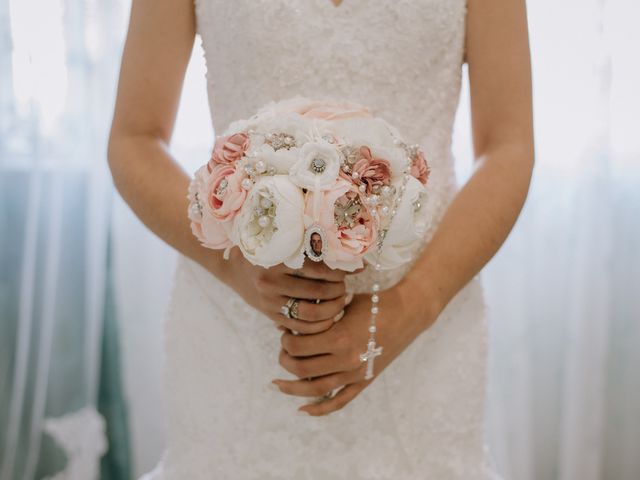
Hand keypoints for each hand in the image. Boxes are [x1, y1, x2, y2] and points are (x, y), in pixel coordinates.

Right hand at [224, 247, 352, 333]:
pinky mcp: (270, 315)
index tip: (348, 271)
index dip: (338, 271)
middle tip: (344, 287)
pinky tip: (328, 316)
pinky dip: (319, 325)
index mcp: (277, 258)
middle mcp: (270, 281)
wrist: (235, 269)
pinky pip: (300, 327)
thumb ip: (320, 251)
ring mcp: (269, 301)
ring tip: (339, 301)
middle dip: (338, 291)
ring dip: (331, 309)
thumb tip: (361, 263)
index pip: (317, 268)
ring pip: (310, 314)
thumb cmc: (268, 251)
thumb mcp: (288, 244)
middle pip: (317, 292)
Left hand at [272, 282, 434, 415]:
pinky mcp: (364, 381)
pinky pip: (339, 401)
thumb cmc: (373, 302)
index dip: (285, 340)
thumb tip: (281, 321)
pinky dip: (319, 409)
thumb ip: (314, 313)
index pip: (297, 347)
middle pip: (301, 368)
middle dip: (285, 360)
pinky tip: (302, 409)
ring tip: (278, 384)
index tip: (285, 333)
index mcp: (339, 337)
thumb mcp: (342, 301)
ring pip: (315, 389)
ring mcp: (356, 374)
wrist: (408, 312)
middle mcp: (346, 360)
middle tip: (283, 351)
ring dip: (292, 388)